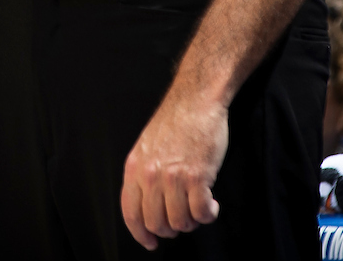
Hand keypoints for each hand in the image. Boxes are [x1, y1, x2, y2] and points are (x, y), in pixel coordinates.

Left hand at [120, 91, 228, 250]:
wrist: (196, 99)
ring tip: (198, 205)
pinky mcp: (198, 176)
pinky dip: (208, 214)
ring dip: (192, 221)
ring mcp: (174, 177)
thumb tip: (148, 205)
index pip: (131, 213)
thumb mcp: (147, 145)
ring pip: (180, 223)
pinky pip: (201, 213)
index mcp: (135, 167)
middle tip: (182, 217)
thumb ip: (144, 174)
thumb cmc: (176, 120)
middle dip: (171, 228)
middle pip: (156, 223)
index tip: (150, 242)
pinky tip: (211, 203)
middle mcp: (151, 174)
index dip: (141, 234)